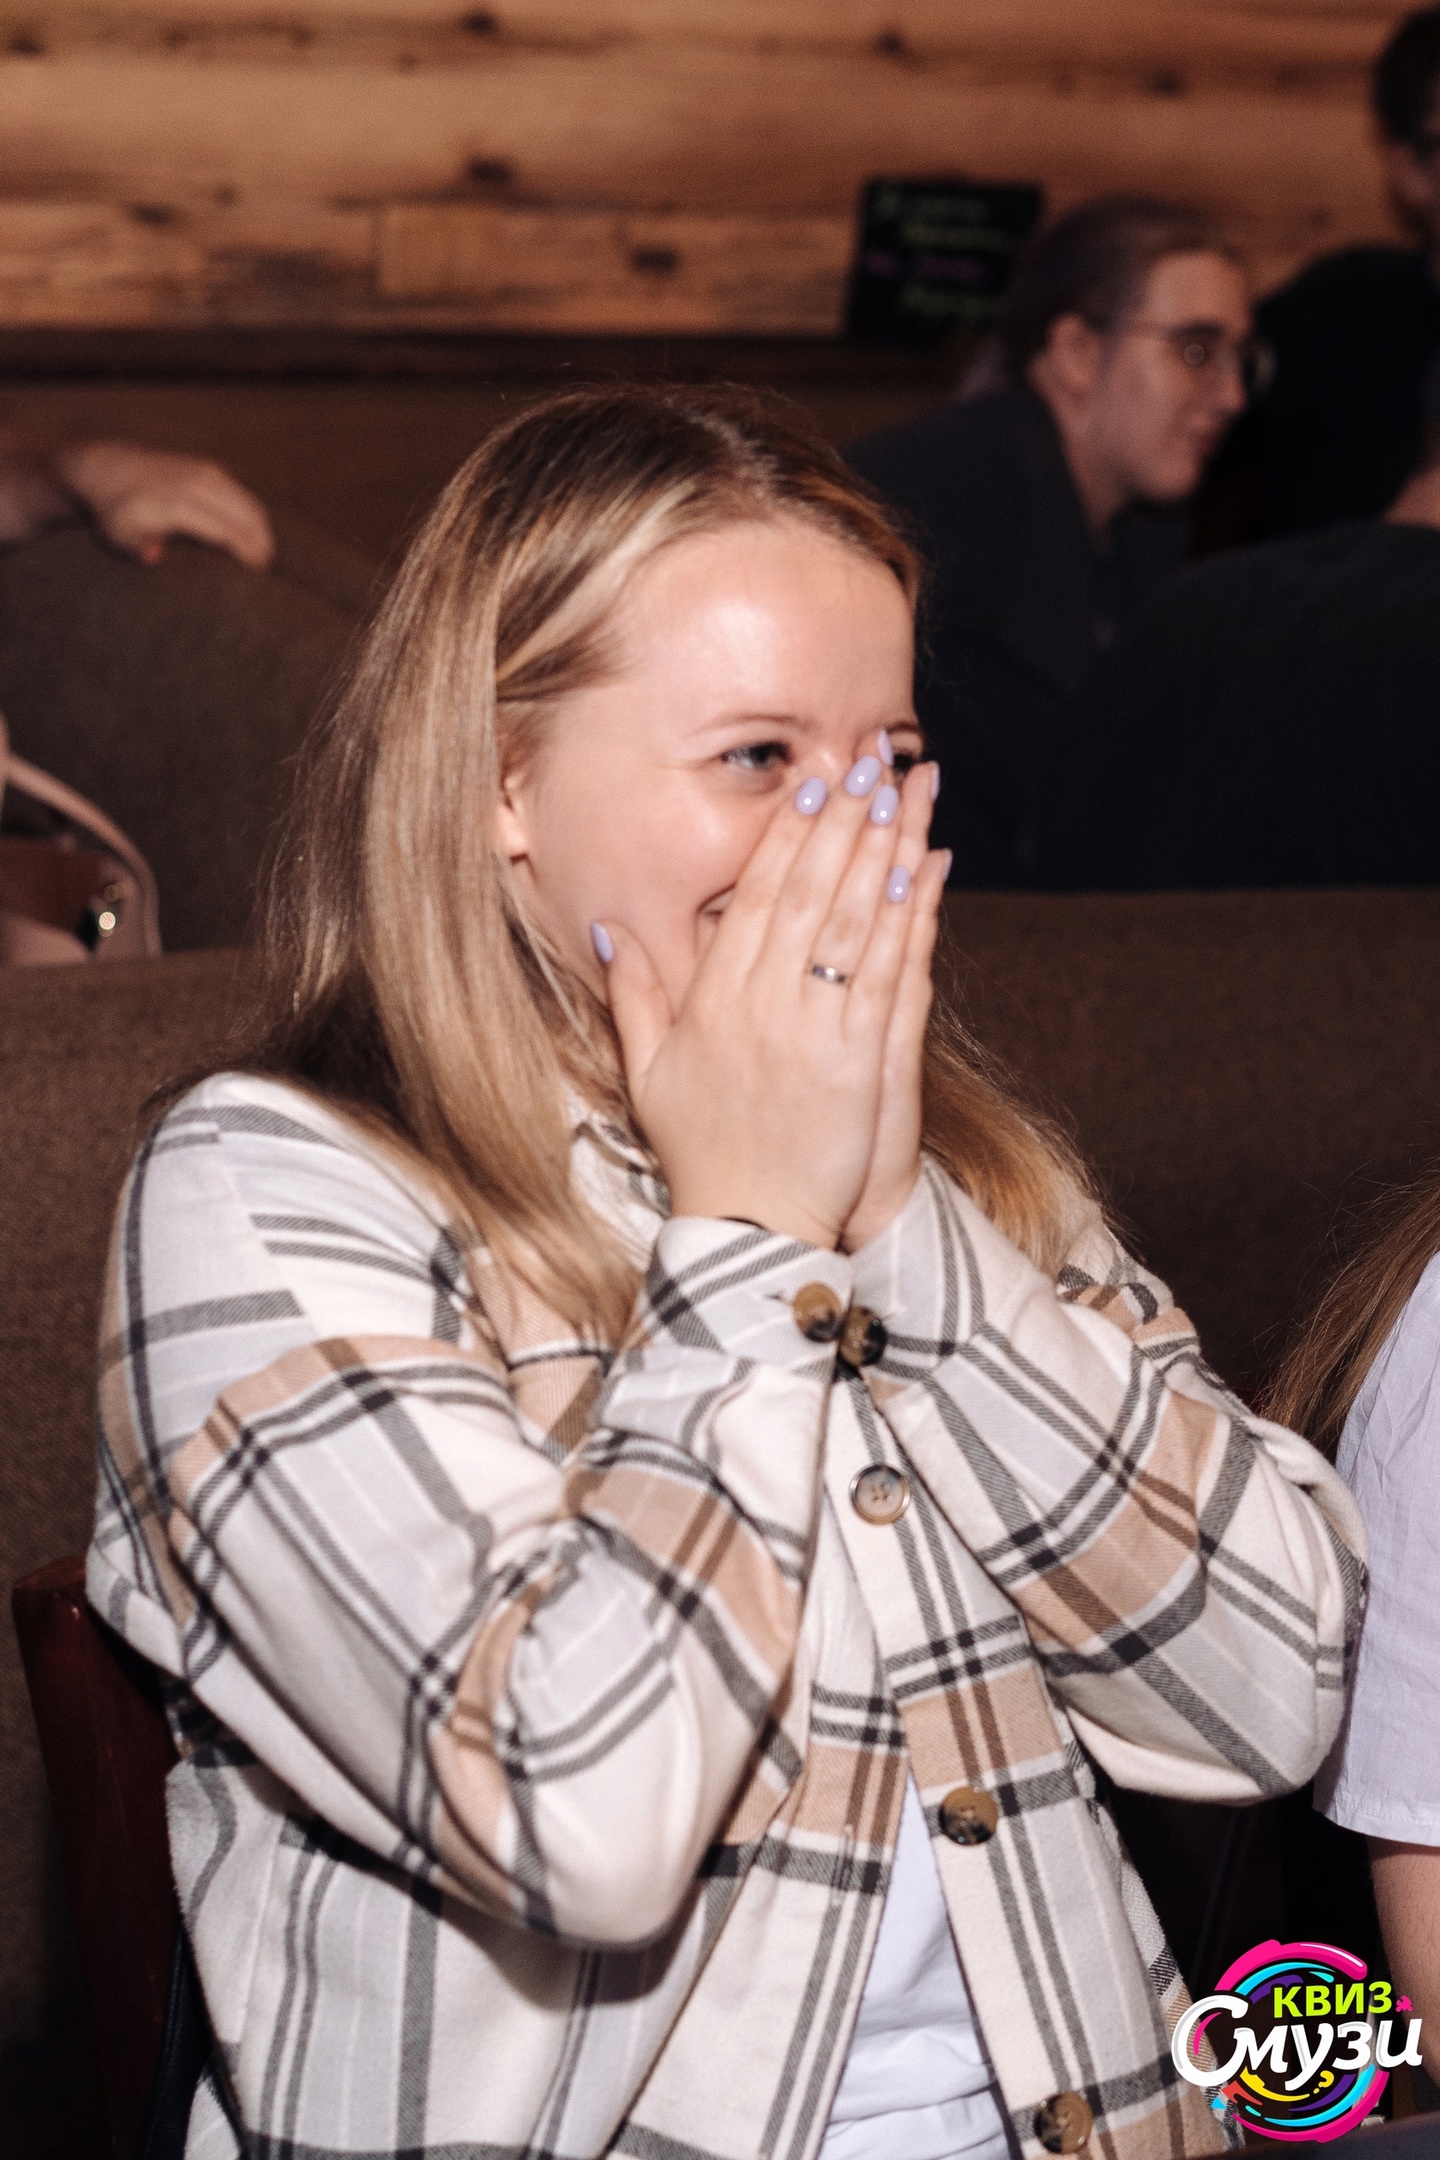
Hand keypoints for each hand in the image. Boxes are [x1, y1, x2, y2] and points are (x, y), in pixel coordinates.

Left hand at [52, 441, 274, 570]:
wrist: (109, 467)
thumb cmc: (117, 511)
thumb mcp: (119, 535)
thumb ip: (139, 548)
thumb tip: (154, 556)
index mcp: (179, 504)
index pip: (230, 532)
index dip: (249, 556)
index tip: (258, 579)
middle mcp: (198, 485)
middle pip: (249, 519)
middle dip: (263, 548)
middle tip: (265, 576)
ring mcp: (207, 473)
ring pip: (252, 506)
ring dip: (263, 534)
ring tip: (263, 560)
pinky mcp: (211, 469)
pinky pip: (245, 496)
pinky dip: (254, 519)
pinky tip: (253, 538)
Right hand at [596, 750, 943, 1250]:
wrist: (749, 1226)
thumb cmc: (701, 1152)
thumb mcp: (647, 1072)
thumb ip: (633, 995)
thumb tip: (608, 926)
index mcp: (713, 1002)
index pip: (756, 898)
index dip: (788, 834)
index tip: (815, 780)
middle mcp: (763, 1005)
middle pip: (809, 893)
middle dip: (843, 819)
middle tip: (871, 758)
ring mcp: (814, 1031)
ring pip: (853, 921)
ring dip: (883, 847)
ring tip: (905, 789)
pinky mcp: (861, 1063)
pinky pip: (889, 975)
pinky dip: (910, 918)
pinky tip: (926, 869)